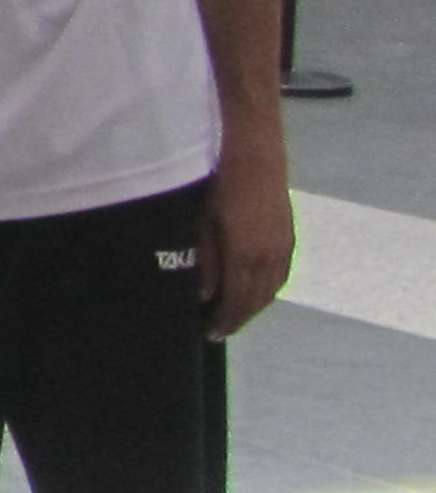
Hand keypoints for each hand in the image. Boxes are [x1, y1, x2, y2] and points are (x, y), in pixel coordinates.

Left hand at [199, 151, 292, 337]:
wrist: (256, 158)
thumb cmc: (220, 188)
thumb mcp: (203, 224)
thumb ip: (207, 262)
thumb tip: (204, 297)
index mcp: (245, 256)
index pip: (237, 300)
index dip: (226, 320)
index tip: (211, 334)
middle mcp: (270, 257)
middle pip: (256, 300)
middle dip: (239, 318)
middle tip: (220, 331)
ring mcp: (283, 248)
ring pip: (271, 290)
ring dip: (255, 307)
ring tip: (236, 315)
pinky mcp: (290, 238)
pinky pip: (281, 275)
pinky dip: (269, 290)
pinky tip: (257, 292)